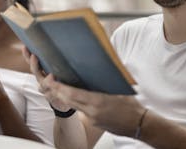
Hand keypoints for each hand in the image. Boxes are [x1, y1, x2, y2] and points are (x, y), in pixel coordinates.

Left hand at [22, 47, 144, 136]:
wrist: (138, 125)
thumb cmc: (132, 105)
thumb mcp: (120, 88)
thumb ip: (108, 77)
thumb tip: (103, 61)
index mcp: (98, 101)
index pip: (73, 94)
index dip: (60, 87)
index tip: (51, 79)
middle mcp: (92, 111)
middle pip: (69, 101)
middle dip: (56, 91)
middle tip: (47, 81)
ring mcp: (92, 118)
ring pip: (73, 106)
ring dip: (63, 97)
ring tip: (54, 87)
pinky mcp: (94, 122)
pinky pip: (81, 110)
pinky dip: (74, 102)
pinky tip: (70, 96)